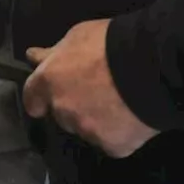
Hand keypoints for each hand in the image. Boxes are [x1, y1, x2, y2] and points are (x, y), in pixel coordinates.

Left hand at [23, 19, 159, 158]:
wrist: (152, 68)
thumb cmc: (111, 44)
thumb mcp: (78, 36)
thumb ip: (54, 53)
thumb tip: (34, 57)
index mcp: (50, 82)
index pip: (31, 99)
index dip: (40, 97)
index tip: (53, 93)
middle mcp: (62, 111)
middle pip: (62, 114)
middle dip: (74, 104)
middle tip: (97, 89)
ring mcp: (87, 132)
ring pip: (86, 128)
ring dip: (95, 118)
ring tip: (119, 100)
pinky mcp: (111, 146)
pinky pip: (110, 140)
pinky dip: (118, 130)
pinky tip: (131, 115)